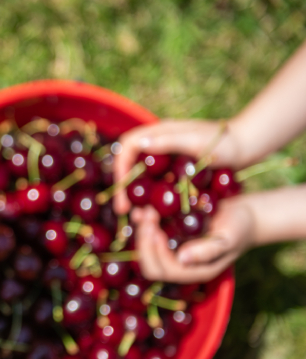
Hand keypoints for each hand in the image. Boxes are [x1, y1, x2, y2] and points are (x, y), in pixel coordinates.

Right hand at [113, 119, 241, 214]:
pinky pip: (155, 184)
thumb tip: (140, 145)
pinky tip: (153, 214)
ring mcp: (166, 158)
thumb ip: (169, 142)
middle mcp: (158, 144)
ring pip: (141, 177)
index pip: (127, 147)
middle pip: (129, 164)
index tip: (122, 190)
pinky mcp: (174, 170)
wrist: (248, 146)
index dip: (120, 168)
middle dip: (123, 187)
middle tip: (123, 210)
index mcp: (159, 132)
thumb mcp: (196, 142)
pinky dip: (150, 198)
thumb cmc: (225, 142)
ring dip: (135, 196)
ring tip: (137, 216)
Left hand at [131, 199, 254, 283]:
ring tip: (143, 210)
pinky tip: (142, 209)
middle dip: (144, 241)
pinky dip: (143, 224)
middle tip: (147, 215)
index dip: (154, 252)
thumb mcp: (228, 238)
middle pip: (150, 264)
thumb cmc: (240, 227)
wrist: (244, 214)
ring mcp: (172, 253)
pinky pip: (149, 236)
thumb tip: (182, 258)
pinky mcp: (168, 238)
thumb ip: (207, 251)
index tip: (154, 228)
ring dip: (141, 231)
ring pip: (146, 250)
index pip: (165, 271)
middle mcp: (180, 265)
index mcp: (195, 271)